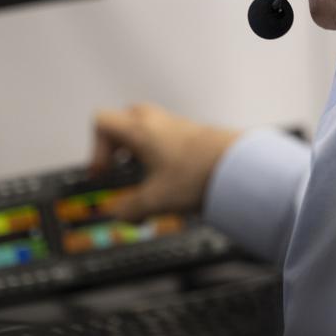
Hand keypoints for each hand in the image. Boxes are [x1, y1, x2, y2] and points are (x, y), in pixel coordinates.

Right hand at [90, 103, 239, 221]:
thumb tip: (118, 214)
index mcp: (139, 130)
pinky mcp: (192, 133)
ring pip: (145, 128)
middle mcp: (156, 121)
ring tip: (146, 177)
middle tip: (119, 169)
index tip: (103, 172)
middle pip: (122, 122)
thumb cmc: (200, 173)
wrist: (240, 165)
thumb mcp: (156, 199)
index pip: (101, 122)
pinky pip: (165, 136)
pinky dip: (159, 152)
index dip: (95, 149)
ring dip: (139, 150)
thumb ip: (130, 209)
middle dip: (115, 148)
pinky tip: (170, 177)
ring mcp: (176, 124)